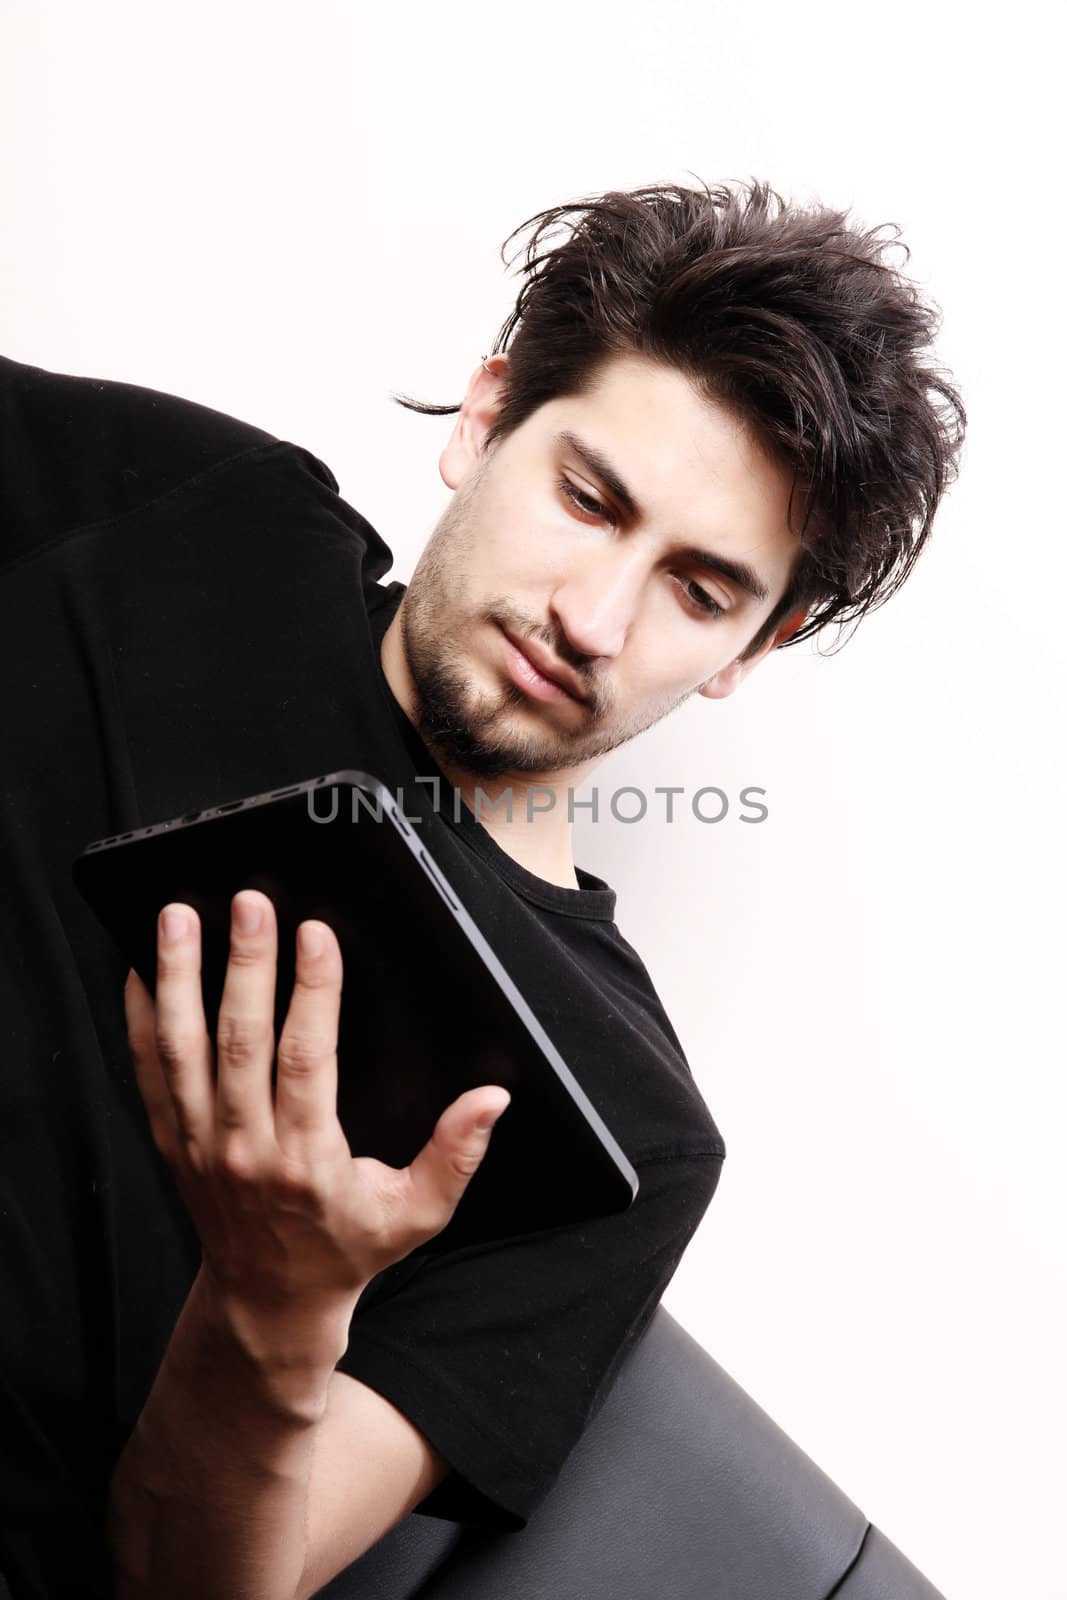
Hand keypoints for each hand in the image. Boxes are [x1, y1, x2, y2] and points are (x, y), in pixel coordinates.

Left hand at [124, 889, 509, 1347]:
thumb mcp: (416, 1213)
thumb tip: (493, 1099)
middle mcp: (244, 1149)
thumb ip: (456, 1156)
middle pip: (238, 1042)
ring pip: (181, 1049)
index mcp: (308, 1161)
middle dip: (245, 965)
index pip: (305, 1061)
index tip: (317, 934)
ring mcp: (199, 1145)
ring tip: (176, 916)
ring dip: (178, 979)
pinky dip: (139, 1020)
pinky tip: (139, 968)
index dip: (311, 993)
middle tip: (250, 902)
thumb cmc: (348, 1248)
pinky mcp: (172, 1142)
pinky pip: (147, 1073)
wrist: (268, 1302)